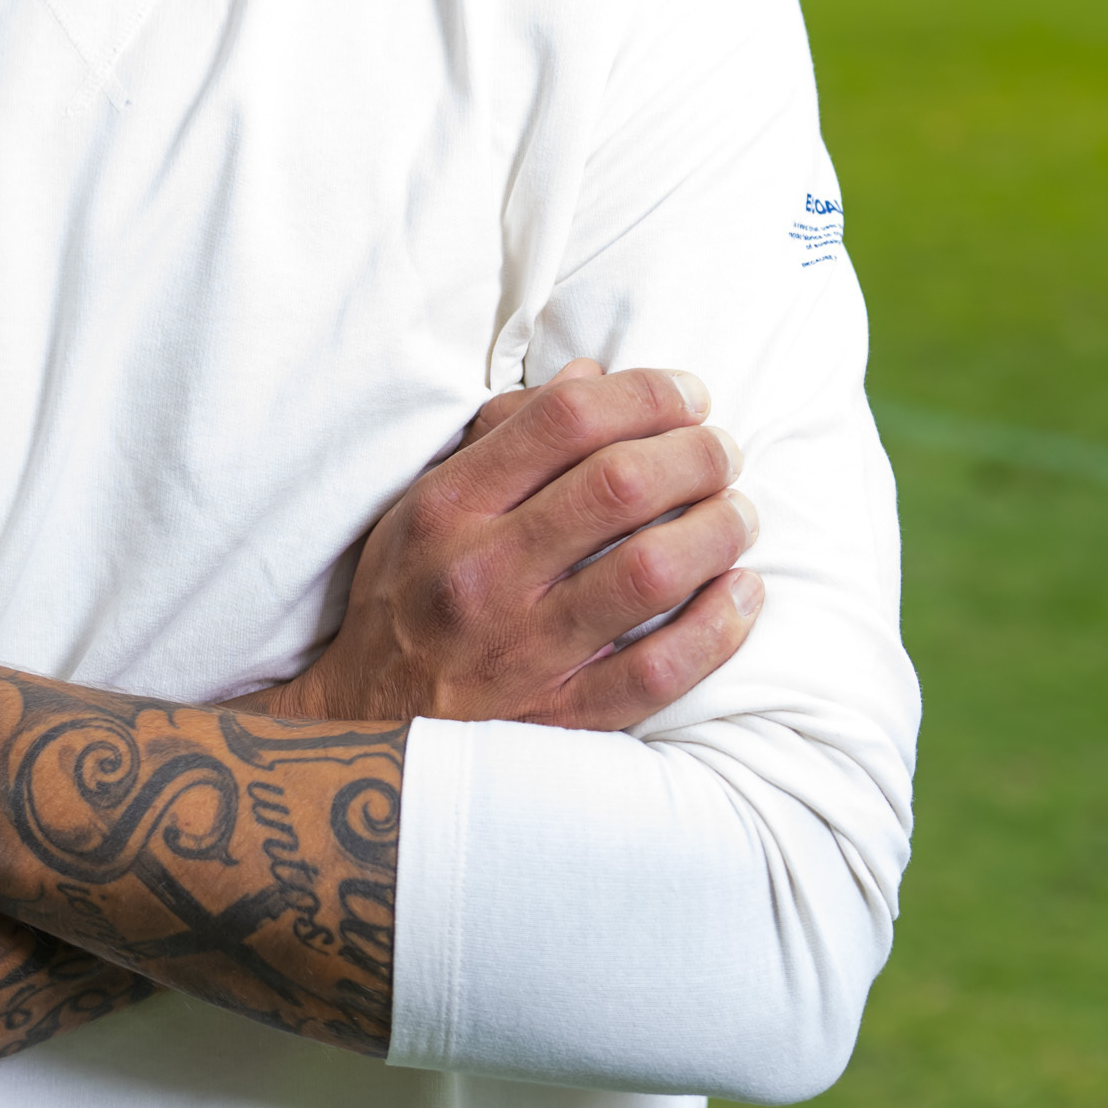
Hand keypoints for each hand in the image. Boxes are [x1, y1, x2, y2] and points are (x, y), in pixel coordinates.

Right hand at [263, 359, 760, 733]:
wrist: (365, 731)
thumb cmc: (407, 599)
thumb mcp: (424, 503)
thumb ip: (503, 435)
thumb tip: (592, 376)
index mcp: (449, 507)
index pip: (565, 419)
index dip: (645, 394)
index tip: (689, 394)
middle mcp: (484, 573)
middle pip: (619, 486)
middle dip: (695, 455)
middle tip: (724, 452)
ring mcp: (524, 652)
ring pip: (648, 573)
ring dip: (716, 531)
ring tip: (739, 514)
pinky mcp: (561, 719)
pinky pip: (658, 673)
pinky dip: (718, 628)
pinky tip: (742, 593)